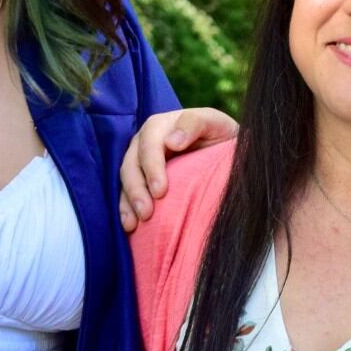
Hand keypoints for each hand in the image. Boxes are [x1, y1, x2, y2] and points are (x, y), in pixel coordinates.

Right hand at [118, 106, 239, 229]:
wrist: (223, 151)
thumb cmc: (220, 135)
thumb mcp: (215, 122)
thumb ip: (194, 124)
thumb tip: (172, 142)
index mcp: (161, 126)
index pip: (149, 144)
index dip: (152, 167)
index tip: (160, 191)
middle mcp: (145, 142)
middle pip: (131, 164)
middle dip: (136, 189)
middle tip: (146, 213)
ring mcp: (140, 162)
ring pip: (126, 181)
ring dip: (127, 203)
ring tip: (133, 224)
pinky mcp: (140, 181)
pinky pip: (127, 195)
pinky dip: (126, 210)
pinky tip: (130, 227)